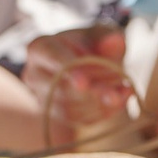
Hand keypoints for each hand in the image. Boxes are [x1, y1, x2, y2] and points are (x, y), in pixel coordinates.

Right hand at [21, 26, 129, 147]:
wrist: (97, 68)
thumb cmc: (96, 45)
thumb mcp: (105, 36)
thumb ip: (109, 38)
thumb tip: (115, 40)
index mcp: (42, 47)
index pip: (51, 56)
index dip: (67, 69)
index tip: (84, 83)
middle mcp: (35, 74)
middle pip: (60, 87)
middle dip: (92, 91)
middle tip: (115, 94)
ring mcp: (43, 98)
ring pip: (68, 108)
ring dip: (99, 103)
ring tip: (121, 92)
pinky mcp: (55, 116)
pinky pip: (77, 120)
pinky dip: (101, 113)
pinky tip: (118, 102)